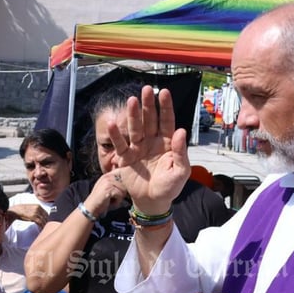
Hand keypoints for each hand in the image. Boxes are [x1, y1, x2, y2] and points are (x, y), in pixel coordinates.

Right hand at [6, 204, 48, 228]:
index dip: (46, 218)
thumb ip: (36, 210)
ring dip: (44, 225)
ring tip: (44, 229)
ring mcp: (36, 213)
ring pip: (43, 220)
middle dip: (46, 222)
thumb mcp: (30, 207)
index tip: (46, 222)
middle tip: (46, 227)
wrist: (15, 210)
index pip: (46, 213)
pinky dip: (41, 226)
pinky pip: (40, 223)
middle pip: (46, 216)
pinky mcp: (33, 217)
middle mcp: (38, 208)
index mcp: (38, 206)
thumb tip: (39, 215)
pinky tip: (41, 229)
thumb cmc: (21, 210)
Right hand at [83, 170, 128, 217]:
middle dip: (122, 193)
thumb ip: (117, 185)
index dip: (124, 185)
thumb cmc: (101, 201)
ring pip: (123, 190)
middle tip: (113, 198)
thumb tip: (130, 184)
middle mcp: (108, 176)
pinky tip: (109, 203)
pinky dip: (117, 202)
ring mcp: (108, 182)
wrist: (91, 208)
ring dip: (119, 198)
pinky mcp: (108, 188)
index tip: (119, 193)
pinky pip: (120, 195)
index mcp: (108, 175)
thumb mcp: (109, 190)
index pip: (123, 175)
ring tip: (111, 201)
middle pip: (125, 183)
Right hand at [109, 86, 190, 214]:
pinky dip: (116, 135)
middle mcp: (152, 142)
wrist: (152, 202)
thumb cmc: (170, 188)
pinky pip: (120, 144)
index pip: (167, 121)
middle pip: (150, 120)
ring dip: (133, 115)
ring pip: (135, 128)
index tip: (164, 92)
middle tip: (146, 90)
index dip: (165, 107)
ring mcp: (138, 148)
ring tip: (131, 101)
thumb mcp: (181, 172)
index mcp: (167, 143)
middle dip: (148, 105)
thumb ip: (181, 152)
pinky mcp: (126, 158)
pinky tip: (112, 123)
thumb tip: (181, 131)